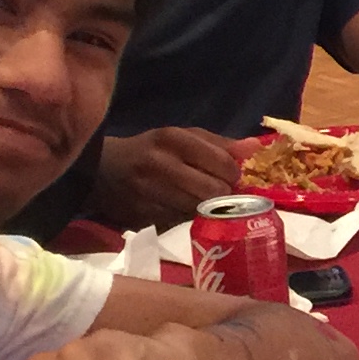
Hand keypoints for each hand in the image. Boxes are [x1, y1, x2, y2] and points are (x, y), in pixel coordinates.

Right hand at [93, 127, 242, 226]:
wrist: (102, 170)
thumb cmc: (151, 150)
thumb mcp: (182, 137)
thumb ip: (220, 144)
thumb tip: (256, 147)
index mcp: (173, 139)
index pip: (223, 164)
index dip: (234, 175)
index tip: (230, 177)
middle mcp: (160, 164)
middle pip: (215, 192)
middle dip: (224, 195)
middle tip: (219, 193)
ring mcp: (149, 193)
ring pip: (200, 210)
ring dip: (207, 209)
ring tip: (200, 200)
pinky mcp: (142, 215)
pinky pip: (180, 222)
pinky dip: (186, 218)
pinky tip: (180, 208)